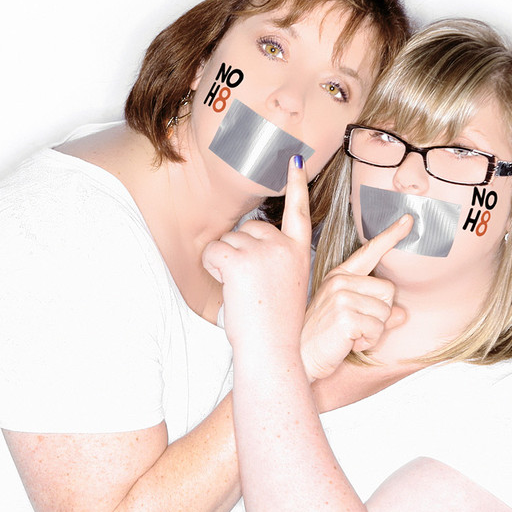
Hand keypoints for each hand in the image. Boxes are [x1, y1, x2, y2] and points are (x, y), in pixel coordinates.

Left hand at [202, 156, 311, 349]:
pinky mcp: (241, 260)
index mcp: (298, 252)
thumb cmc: (277, 325)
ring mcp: (263, 252)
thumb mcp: (288, 284)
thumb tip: (249, 240)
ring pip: (228, 240)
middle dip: (239, 250)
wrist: (273, 351)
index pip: (298, 211)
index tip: (296, 160)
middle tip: (250, 285)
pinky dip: (212, 267)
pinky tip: (228, 287)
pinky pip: (214, 251)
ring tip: (242, 291)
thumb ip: (276, 259)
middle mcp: (283, 246)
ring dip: (225, 261)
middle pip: (249, 228)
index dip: (297, 184)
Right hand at [302, 214, 412, 380]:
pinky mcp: (345, 315)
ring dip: (373, 331)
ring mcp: (340, 296)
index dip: (391, 236)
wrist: (298, 360)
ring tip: (349, 336)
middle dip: (379, 315)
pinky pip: (377, 328)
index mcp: (339, 276)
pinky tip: (348, 343)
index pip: (369, 252)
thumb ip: (377, 313)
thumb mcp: (350, 320)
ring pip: (385, 311)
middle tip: (355, 327)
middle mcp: (339, 281)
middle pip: (388, 290)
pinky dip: (367, 341)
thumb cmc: (322, 339)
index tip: (408, 220)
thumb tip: (402, 314)